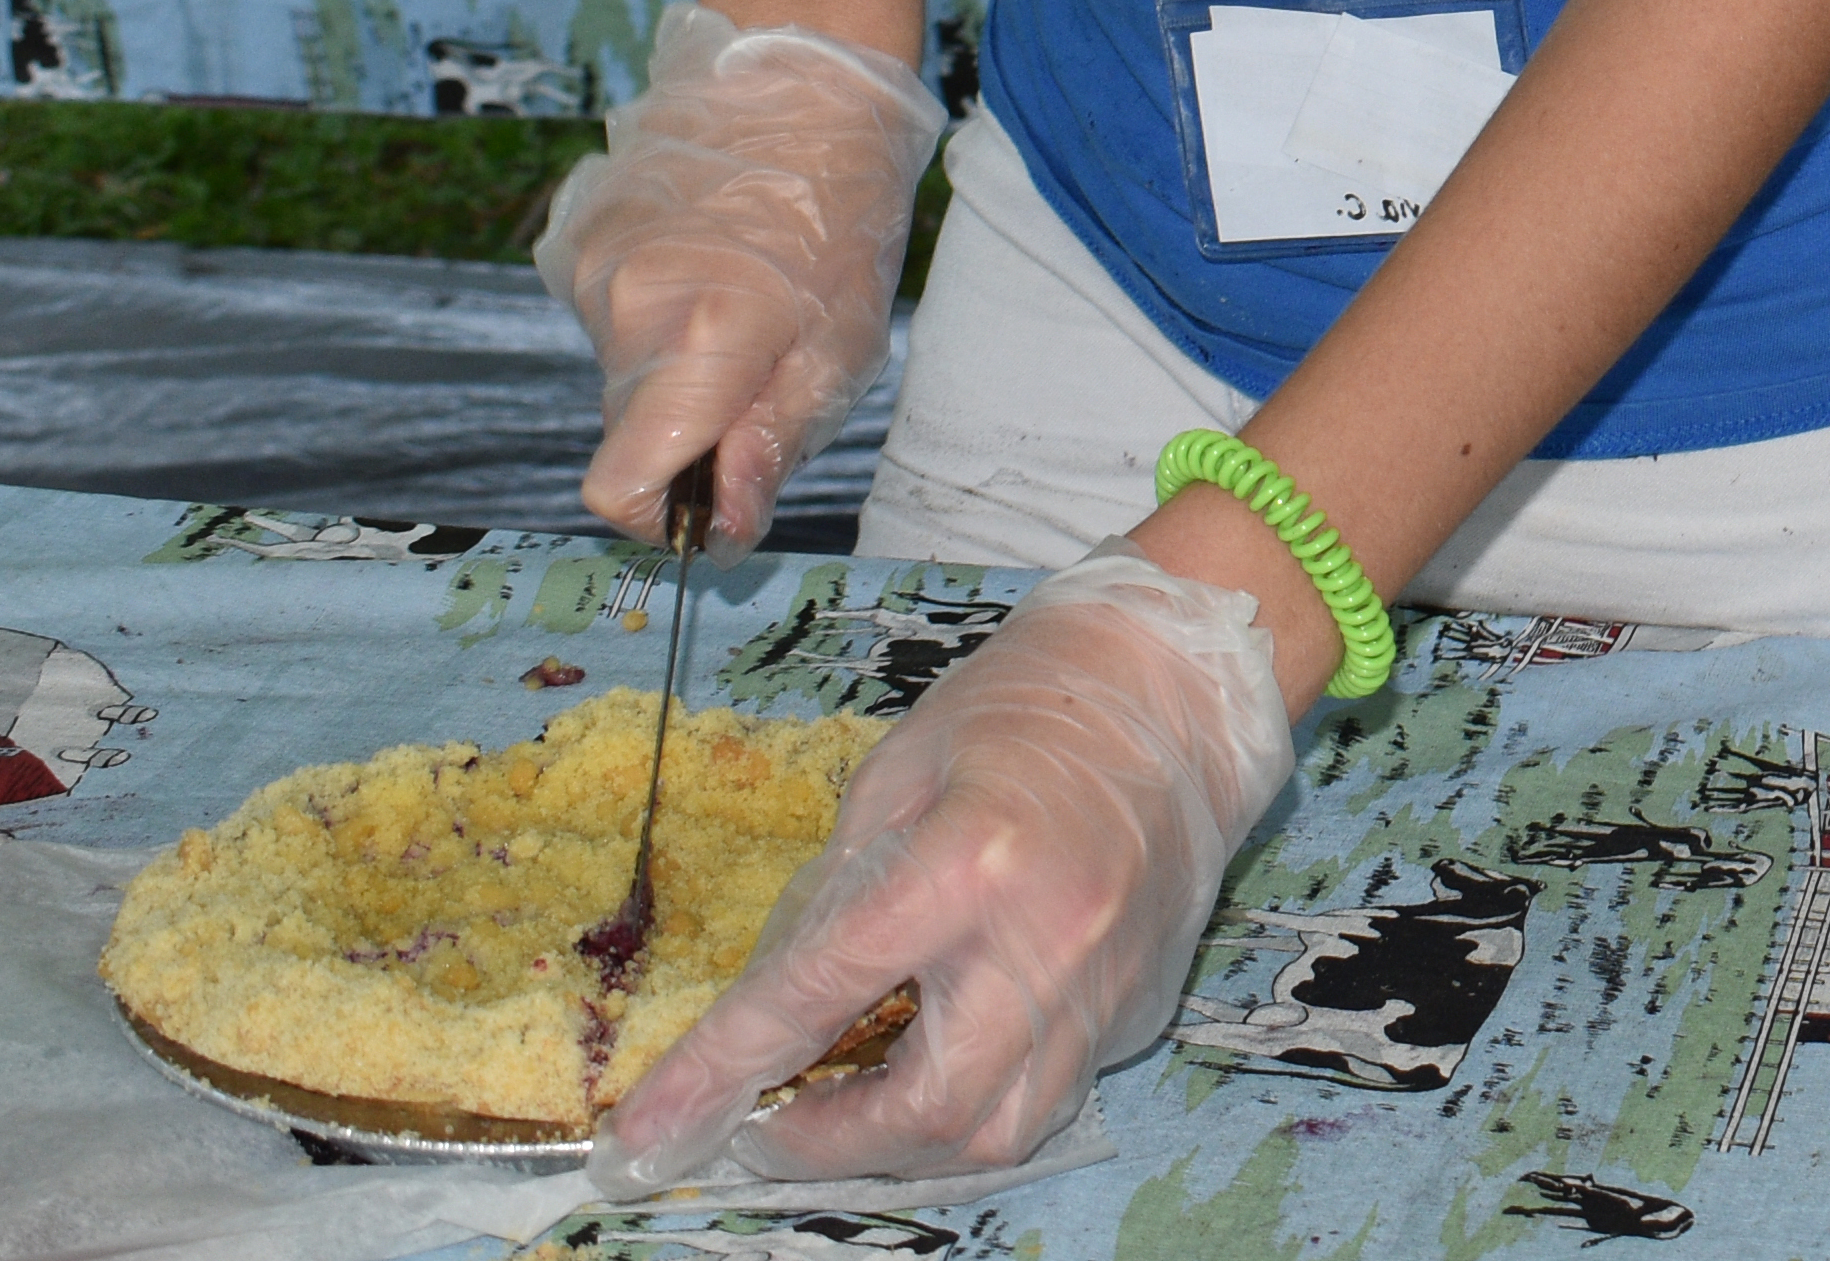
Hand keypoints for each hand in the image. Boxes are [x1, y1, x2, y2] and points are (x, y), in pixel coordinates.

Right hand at [535, 1, 947, 552]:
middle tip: (767, 359)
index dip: (665, 513)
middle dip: (691, 424)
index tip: (713, 494)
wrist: (799, 71)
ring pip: (622, 366)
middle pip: (629, 426)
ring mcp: (589, 261)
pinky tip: (712, 254)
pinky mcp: (577, 229)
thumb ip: (769, 445)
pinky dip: (656, 306)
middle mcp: (622, 304)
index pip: (619, 487)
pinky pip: (611, 308)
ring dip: (676, 359)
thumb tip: (720, 532)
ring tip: (747, 290)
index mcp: (695, 342)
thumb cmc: (843, 210)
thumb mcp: (843, 346)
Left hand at [585, 548, 1297, 1194]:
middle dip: (828, 1142)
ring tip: (849, 1108)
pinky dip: (977, 1106)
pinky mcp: (1139, 1008)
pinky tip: (937, 1064)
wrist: (1181, 685)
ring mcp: (1105, 988)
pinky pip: (1048, 1097)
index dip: (723, 1069)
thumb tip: (775, 1001)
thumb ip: (837, 889)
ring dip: (904, 1143)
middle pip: (927, 1109)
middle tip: (769, 1124)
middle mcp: (1045, 945)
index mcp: (969, 862)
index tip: (648, 1132)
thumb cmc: (1029, 699)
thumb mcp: (900, 765)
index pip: (821, 993)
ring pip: (997, 1134)